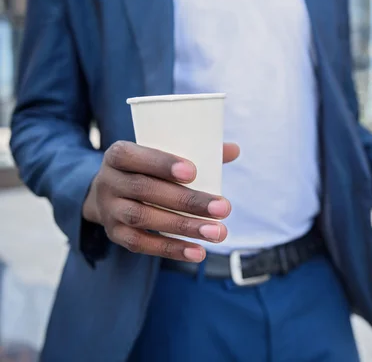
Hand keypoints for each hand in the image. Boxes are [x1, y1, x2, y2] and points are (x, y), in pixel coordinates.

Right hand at [83, 141, 239, 261]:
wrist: (108, 194)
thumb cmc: (146, 169)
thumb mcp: (160, 155)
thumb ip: (196, 152)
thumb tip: (233, 150)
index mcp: (119, 155)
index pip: (135, 156)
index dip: (162, 164)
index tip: (193, 172)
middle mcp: (109, 181)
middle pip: (146, 190)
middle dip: (187, 201)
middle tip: (223, 208)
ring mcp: (109, 210)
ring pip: (144, 219)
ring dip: (184, 227)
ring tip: (217, 232)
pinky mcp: (115, 234)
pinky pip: (141, 244)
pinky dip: (171, 249)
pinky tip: (198, 252)